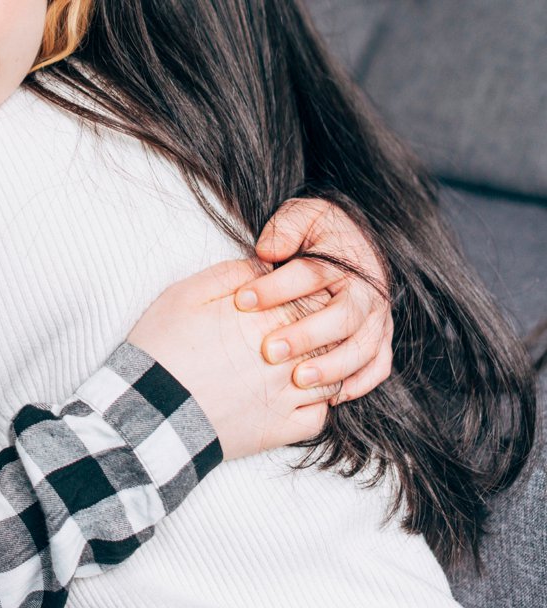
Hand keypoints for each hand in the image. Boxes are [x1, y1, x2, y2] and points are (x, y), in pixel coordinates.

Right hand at [127, 260, 335, 459]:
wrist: (149, 410)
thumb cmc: (162, 348)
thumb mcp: (185, 294)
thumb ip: (232, 273)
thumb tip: (265, 266)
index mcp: (269, 316)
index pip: (314, 296)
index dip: (307, 295)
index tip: (290, 299)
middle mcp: (288, 354)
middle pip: (329, 333)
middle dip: (320, 329)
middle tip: (296, 331)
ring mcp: (288, 394)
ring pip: (332, 374)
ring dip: (322, 366)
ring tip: (299, 363)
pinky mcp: (281, 428)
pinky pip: (320, 417)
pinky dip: (316, 406)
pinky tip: (295, 397)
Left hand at [234, 198, 392, 404]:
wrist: (353, 241)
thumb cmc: (317, 233)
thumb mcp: (301, 217)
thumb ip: (285, 230)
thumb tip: (268, 251)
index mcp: (344, 260)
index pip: (311, 273)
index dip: (275, 288)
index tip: (242, 301)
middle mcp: (366, 291)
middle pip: (343, 316)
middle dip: (306, 336)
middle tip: (270, 351)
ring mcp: (377, 318)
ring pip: (364, 347)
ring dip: (333, 367)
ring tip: (299, 380)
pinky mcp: (381, 338)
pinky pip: (379, 365)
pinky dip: (360, 383)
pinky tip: (332, 397)